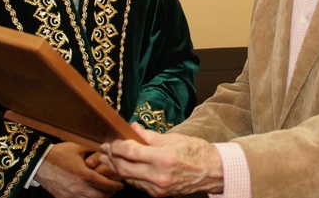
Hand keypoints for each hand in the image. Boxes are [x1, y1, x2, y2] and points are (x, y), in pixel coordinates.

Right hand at [35, 141, 123, 197]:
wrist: (38, 164)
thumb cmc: (57, 154)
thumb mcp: (78, 148)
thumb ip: (93, 150)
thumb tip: (106, 149)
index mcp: (84, 175)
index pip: (105, 184)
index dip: (115, 185)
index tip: (120, 184)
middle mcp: (79, 188)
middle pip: (101, 196)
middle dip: (110, 193)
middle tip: (114, 188)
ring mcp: (71, 195)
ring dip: (100, 197)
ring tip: (104, 191)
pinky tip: (89, 193)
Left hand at [100, 123, 223, 196]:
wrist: (213, 172)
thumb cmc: (197, 152)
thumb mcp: (174, 138)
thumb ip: (149, 136)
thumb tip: (132, 128)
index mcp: (164, 158)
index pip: (130, 152)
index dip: (117, 145)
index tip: (112, 139)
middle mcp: (159, 176)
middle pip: (124, 168)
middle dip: (111, 157)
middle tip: (106, 148)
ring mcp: (158, 188)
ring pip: (128, 178)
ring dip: (116, 167)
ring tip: (109, 156)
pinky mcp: (158, 194)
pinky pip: (137, 184)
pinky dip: (128, 174)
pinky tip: (124, 166)